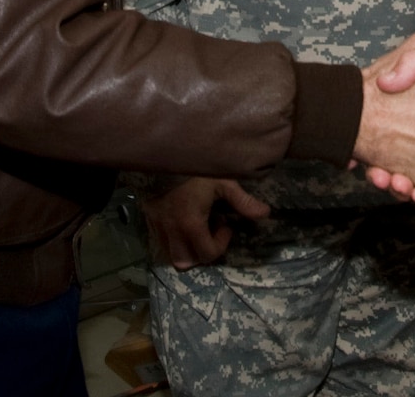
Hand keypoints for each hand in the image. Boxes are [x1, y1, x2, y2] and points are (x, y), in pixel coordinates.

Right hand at [140, 177, 269, 268]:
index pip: (207, 254)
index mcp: (190, 224)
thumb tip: (265, 213)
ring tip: (195, 229)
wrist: (163, 153)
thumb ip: (242, 201)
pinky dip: (173, 239)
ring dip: (185, 249)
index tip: (225, 224)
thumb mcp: (223, 182)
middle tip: (208, 234)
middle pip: (184, 262)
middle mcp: (172, 231)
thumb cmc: (196, 169)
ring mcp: (157, 226)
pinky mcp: (148, 219)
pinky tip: (181, 222)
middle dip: (199, 254)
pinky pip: (160, 241)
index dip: (221, 244)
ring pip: (169, 254)